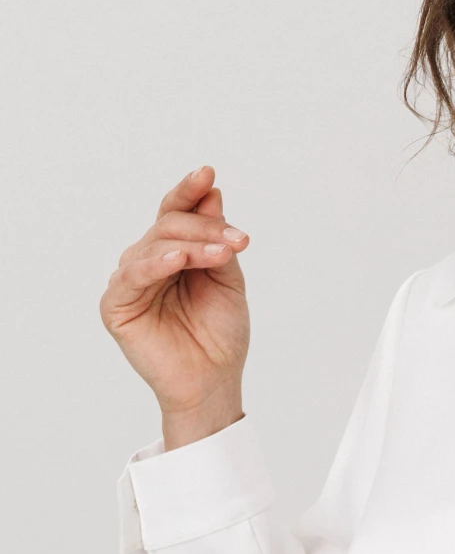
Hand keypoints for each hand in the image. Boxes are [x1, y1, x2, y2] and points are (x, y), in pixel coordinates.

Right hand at [100, 164, 249, 447]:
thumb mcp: (228, 279)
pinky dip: (156, 263)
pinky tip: (179, 259)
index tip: (207, 173)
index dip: (189, 191)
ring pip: (154, 244)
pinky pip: (133, 275)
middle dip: (205, 227)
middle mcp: (148, 262)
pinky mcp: (117, 306)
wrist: (214, 381)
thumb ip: (217, 239)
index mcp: (173, 253)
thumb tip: (212, 192)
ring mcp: (130, 282)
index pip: (176, 213)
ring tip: (222, 254)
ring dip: (191, 244)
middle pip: (169, 225)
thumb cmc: (220, 334)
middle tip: (238, 241)